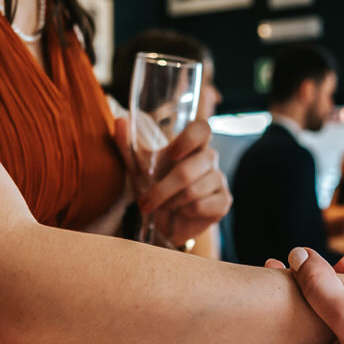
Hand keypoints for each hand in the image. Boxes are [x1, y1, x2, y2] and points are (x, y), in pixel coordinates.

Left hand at [115, 118, 231, 245]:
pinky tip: (181, 213)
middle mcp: (209, 159)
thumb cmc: (154, 190)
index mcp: (192, 145)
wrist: (164, 223)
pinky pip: (200, 206)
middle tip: (146, 202)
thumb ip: (127, 145)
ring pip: (194, 190)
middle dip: (163, 189)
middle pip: (190, 169)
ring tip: (165, 206)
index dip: (189, 139)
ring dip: (171, 202)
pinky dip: (184, 212)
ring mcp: (219, 180)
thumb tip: (120, 120)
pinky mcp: (224, 202)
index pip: (201, 129)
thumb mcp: (137, 169)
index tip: (171, 154)